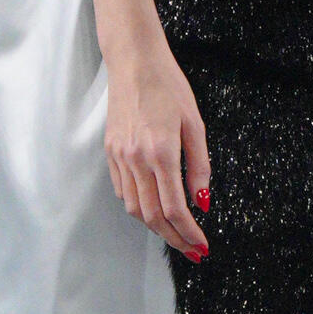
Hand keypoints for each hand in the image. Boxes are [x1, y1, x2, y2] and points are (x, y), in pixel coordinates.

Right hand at [104, 38, 210, 260]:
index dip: (189, 233)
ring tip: (176, 234)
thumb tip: (202, 201)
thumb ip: (199, 165)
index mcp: (161, 152)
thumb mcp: (195, 124)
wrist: (134, 62)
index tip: (202, 245)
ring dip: (156, 227)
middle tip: (192, 251)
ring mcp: (119, 156)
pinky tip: (154, 207)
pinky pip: (123, 190)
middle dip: (174, 239)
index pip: (175, 208)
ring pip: (134, 208)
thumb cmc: (168, 86)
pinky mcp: (110, 151)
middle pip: (152, 216)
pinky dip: (139, 206)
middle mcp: (136, 158)